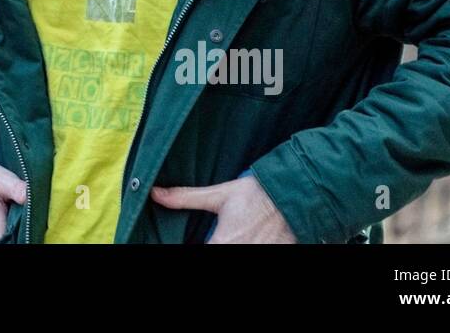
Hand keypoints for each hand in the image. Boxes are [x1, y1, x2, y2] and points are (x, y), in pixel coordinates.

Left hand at [152, 174, 295, 242]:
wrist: (294, 196)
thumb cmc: (256, 194)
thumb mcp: (220, 193)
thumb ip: (186, 197)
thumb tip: (155, 193)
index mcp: (222, 243)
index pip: (198, 253)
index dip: (192, 246)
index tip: (202, 237)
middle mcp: (240, 252)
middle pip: (216, 253)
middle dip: (215, 244)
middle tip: (218, 235)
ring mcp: (256, 254)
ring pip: (233, 257)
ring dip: (231, 246)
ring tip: (233, 236)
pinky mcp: (273, 254)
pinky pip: (252, 253)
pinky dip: (246, 246)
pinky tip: (246, 238)